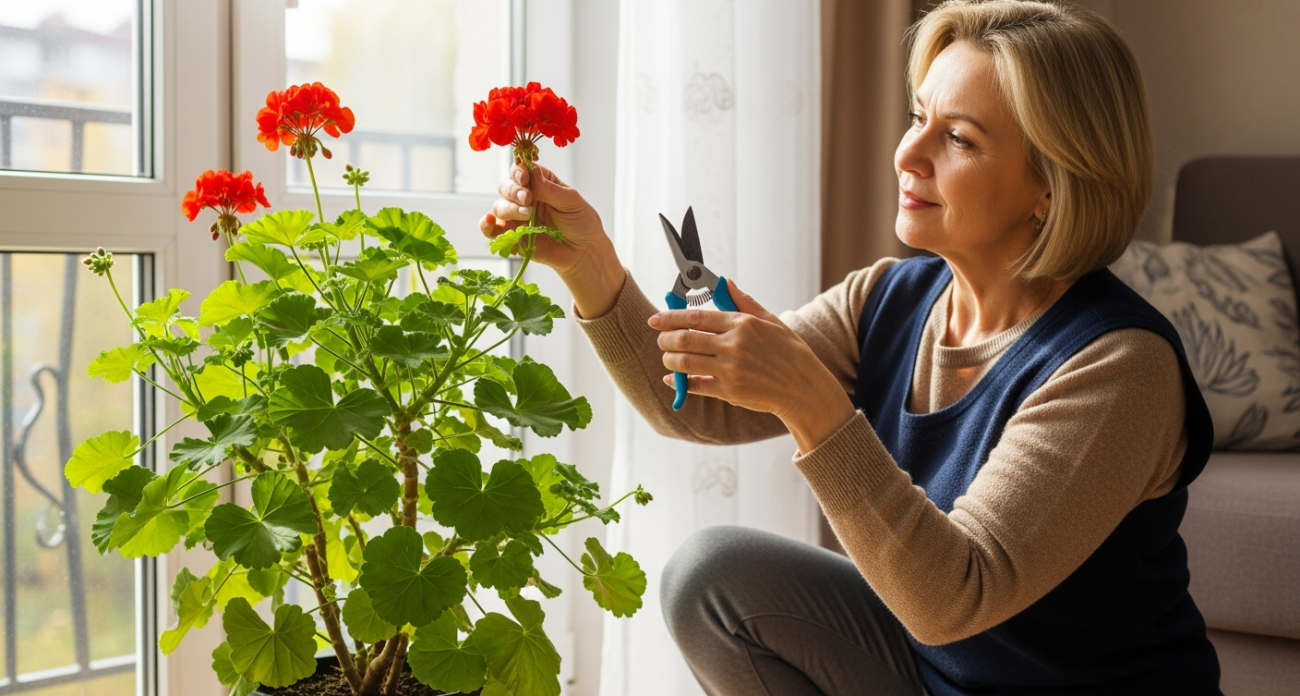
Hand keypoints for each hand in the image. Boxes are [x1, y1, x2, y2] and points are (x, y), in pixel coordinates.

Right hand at [480, 163, 609, 276]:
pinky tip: (488, 222)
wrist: (584, 252)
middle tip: (527, 199)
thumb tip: (532, 170)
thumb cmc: (581, 223)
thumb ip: (550, 188)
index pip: (521, 170)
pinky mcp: (513, 237)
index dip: (519, 171)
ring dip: (510, 209)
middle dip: (513, 191)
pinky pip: (493, 230)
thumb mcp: (571, 201)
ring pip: (500, 206)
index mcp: (540, 183)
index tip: (525, 178)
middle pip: (506, 186)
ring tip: (527, 215)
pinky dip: (486, 225)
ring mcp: (517, 217)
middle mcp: (525, 198)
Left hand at [649, 282, 856, 452]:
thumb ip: (744, 301)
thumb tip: (725, 282)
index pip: (695, 317)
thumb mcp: (770, 320)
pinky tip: (673, 379)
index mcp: (742, 324)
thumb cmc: (788, 351)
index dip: (670, 317)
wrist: (803, 387)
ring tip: (668, 358)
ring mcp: (730, 370)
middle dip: (664, 339)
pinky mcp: (730, 392)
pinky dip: (679, 382)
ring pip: (684, 363)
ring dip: (669, 360)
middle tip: (660, 340)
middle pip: (684, 339)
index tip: (655, 319)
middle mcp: (733, 346)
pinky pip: (696, 385)